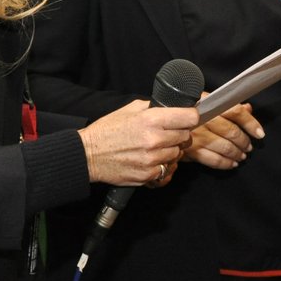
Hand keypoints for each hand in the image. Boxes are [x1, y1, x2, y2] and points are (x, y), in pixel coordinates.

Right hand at [78, 100, 198, 186]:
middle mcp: (154, 139)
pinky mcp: (148, 175)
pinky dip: (163, 165)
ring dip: (171, 151)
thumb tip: (172, 106)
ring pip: (178, 154)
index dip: (191, 116)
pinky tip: (153, 160)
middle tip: (167, 133)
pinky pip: (168, 170)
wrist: (89, 155)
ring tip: (156, 147)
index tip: (189, 117)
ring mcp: (152, 159)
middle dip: (180, 134)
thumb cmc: (107, 131)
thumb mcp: (129, 109)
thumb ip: (153, 107)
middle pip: (186, 136)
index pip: (189, 117)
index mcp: (151, 119)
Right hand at [181, 102, 262, 169]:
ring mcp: (196, 135)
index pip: (235, 111)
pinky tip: (232, 163)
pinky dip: (226, 163)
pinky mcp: (190, 150)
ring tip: (242, 155)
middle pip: (231, 131)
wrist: (159, 125)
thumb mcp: (204, 104)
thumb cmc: (184, 114)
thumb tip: (248, 108)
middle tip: (248, 147)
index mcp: (207, 103)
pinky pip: (213, 159)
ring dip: (237, 153)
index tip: (260, 133)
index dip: (250, 123)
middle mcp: (202, 118)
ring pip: (225, 146)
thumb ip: (227, 107)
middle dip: (244, 141)